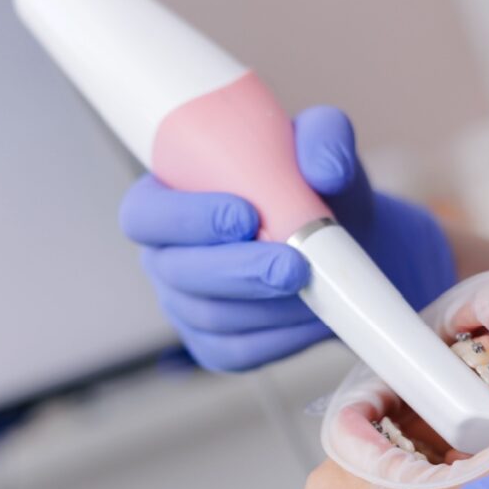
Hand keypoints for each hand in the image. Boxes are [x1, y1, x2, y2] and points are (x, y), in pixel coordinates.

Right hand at [119, 106, 455, 370]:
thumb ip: (323, 137)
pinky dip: (280, 338)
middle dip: (237, 270)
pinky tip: (315, 317)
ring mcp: (184, 306)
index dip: (183, 219)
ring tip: (320, 287)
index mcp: (166, 199)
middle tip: (294, 264)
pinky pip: (236, 351)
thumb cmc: (314, 190)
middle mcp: (164, 256)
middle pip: (177, 272)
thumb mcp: (321, 145)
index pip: (144, 215)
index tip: (245, 214)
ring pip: (210, 315)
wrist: (344, 246)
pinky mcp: (215, 346)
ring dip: (267, 305)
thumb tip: (325, 170)